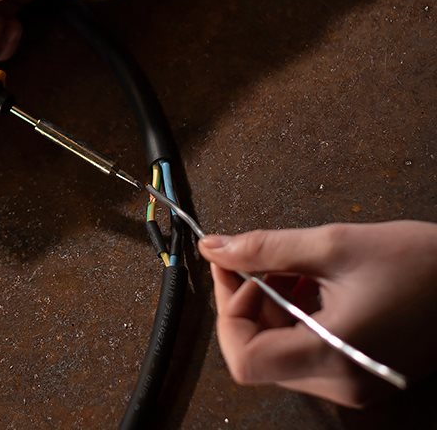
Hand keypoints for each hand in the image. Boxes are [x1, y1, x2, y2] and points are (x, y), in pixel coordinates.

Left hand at [199, 221, 436, 406]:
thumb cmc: (416, 262)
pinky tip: (307, 281)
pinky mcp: (361, 372)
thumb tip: (213, 247)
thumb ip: (264, 249)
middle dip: (246, 303)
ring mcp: (353, 383)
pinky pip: (305, 350)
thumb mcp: (331, 244)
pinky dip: (293, 315)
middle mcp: (342, 383)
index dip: (226, 310)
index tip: (229, 267)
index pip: (246, 358)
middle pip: (259, 355)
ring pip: (280, 352)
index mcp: (333, 356)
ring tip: (289, 265)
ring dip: (269, 306)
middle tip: (253, 258)